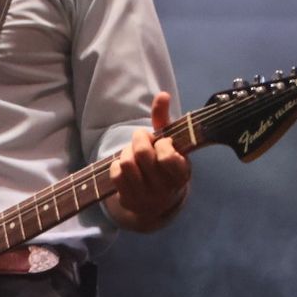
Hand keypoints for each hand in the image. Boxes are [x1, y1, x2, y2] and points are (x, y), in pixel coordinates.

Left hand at [107, 91, 190, 232]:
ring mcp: (146, 197)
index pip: (167, 156)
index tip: (162, 142)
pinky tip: (125, 166)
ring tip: (133, 153)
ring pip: (126, 163)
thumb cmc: (164, 166)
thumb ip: (164, 120)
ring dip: (127, 151)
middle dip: (138, 139)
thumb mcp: (171, 145)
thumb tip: (162, 94)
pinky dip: (117, 165)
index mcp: (181, 174)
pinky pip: (115, 174)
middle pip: (142, 154)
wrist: (157, 202)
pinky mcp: (129, 200)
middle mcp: (165, 188)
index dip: (161, 144)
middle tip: (141, 139)